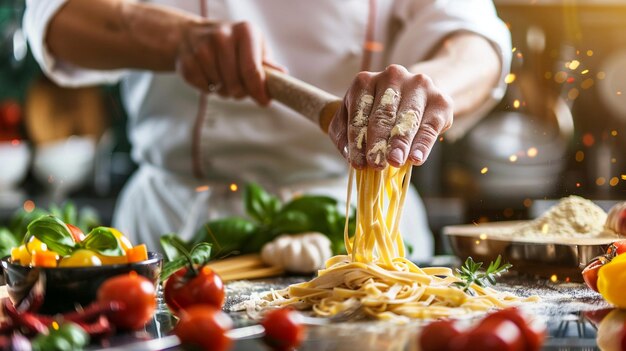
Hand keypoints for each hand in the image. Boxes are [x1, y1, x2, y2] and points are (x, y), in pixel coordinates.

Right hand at [176, 21, 273, 104]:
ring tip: (224, 80)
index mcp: (245, 31)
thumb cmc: (233, 46)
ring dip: (225, 91)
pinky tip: (209, 77)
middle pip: (236, 84)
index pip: (252, 70)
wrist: (193, 36)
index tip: (264, 102)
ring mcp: (201, 47)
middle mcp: (222, 35)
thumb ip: (268, 65)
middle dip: (241, 93)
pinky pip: (203, 88)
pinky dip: (209, 90)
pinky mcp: (186, 61)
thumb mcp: (254, 48)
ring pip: (220, 87)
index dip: (259, 91)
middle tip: (240, 89)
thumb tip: (282, 76)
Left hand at [329, 64, 452, 168]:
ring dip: (400, 143)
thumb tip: (349, 154)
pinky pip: (430, 125)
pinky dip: (422, 144)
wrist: (414, 96)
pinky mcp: (440, 100)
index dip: (357, 140)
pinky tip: (416, 159)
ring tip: (394, 162)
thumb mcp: (355, 117)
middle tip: (376, 165)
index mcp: (365, 81)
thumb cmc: (378, 112)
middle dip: (378, 142)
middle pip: (383, 114)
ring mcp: (418, 86)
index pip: (359, 113)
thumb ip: (344, 133)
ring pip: (407, 118)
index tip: (357, 163)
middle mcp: (392, 77)